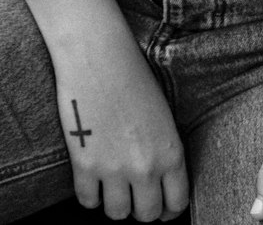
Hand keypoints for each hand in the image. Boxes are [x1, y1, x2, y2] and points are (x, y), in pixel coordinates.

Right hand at [52, 25, 188, 221]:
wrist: (98, 53)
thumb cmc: (132, 74)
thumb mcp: (162, 115)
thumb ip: (163, 151)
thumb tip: (157, 180)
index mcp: (171, 152)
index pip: (177, 203)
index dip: (168, 209)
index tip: (160, 204)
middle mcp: (146, 167)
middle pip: (147, 215)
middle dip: (141, 208)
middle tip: (134, 194)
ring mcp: (114, 169)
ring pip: (117, 214)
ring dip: (114, 203)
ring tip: (111, 185)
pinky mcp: (84, 165)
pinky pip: (88, 201)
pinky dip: (89, 194)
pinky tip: (91, 176)